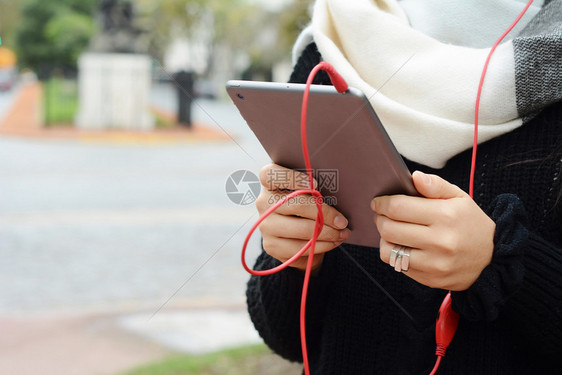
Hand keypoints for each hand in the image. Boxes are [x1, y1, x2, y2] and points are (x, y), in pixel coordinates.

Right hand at [255, 163, 349, 271]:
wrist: (298, 234)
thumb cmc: (308, 204)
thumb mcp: (310, 191)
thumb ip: (315, 188)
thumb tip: (339, 191)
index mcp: (269, 182)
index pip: (269, 174)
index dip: (292, 177)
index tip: (317, 184)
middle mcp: (263, 202)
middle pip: (295, 204)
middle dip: (324, 213)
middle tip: (342, 220)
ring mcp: (265, 225)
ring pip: (300, 229)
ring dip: (327, 232)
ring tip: (342, 232)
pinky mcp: (271, 245)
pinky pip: (300, 247)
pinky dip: (321, 245)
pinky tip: (333, 242)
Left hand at [372, 171, 495, 290]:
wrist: (492, 260)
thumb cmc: (470, 224)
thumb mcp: (460, 198)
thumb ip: (436, 185)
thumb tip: (415, 177)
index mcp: (446, 215)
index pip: (398, 207)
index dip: (382, 203)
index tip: (378, 202)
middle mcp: (440, 241)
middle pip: (389, 228)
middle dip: (380, 219)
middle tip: (382, 215)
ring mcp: (435, 263)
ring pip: (388, 249)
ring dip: (384, 238)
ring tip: (392, 231)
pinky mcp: (430, 279)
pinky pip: (397, 265)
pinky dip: (394, 253)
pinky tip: (403, 245)